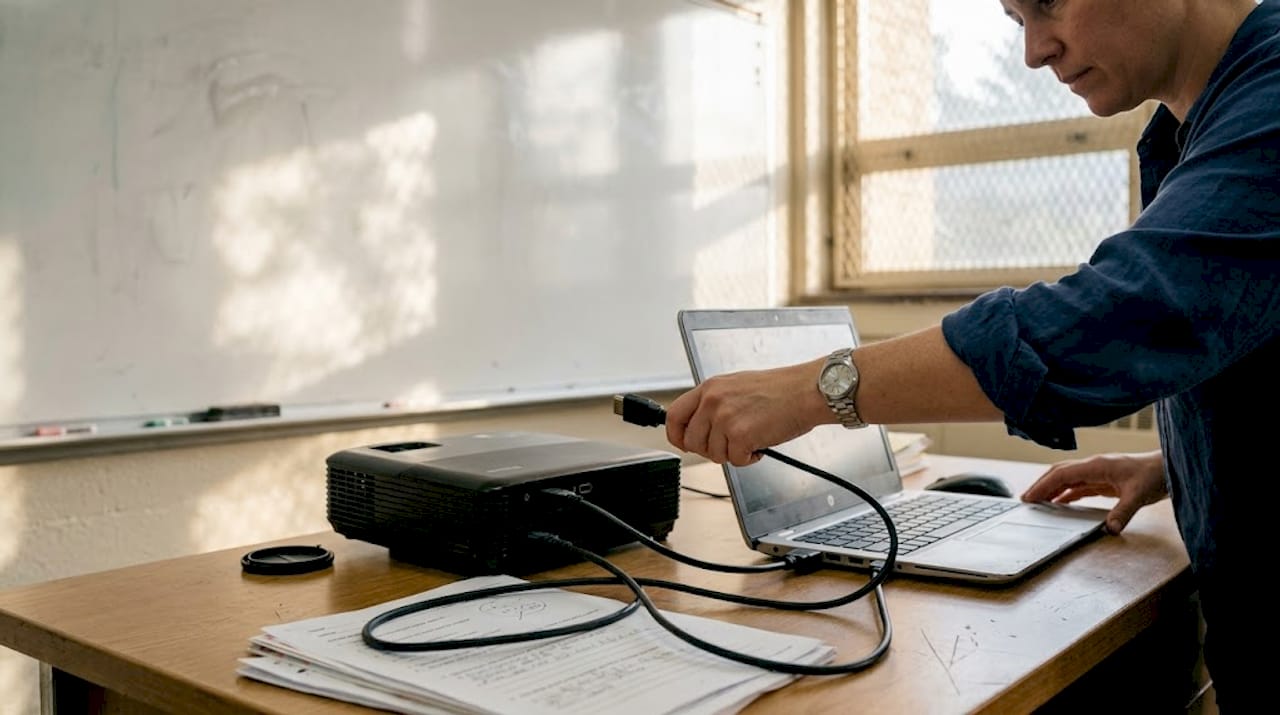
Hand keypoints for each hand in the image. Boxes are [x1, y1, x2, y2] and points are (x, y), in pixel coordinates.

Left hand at [665, 358, 830, 465]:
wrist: (806, 391)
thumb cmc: (779, 390)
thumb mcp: (736, 387)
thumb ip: (714, 404)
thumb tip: (700, 427)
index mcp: (710, 388)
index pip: (674, 416)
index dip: (677, 435)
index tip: (685, 443)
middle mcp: (712, 401)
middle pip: (692, 442)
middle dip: (711, 450)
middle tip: (731, 444)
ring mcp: (725, 418)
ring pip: (713, 454)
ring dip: (733, 453)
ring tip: (751, 438)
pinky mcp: (740, 435)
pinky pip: (735, 461)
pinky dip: (749, 458)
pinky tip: (761, 442)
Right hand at [1021, 450, 1167, 533]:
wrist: (1169, 468)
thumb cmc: (1154, 475)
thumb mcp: (1139, 495)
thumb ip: (1123, 512)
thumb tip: (1110, 529)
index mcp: (1096, 465)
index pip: (1062, 474)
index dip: (1044, 485)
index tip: (1029, 497)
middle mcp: (1093, 466)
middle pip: (1059, 473)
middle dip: (1041, 485)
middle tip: (1025, 500)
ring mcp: (1098, 472)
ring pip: (1067, 479)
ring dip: (1052, 489)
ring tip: (1037, 503)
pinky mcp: (1104, 480)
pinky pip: (1079, 486)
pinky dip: (1066, 494)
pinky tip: (1060, 504)